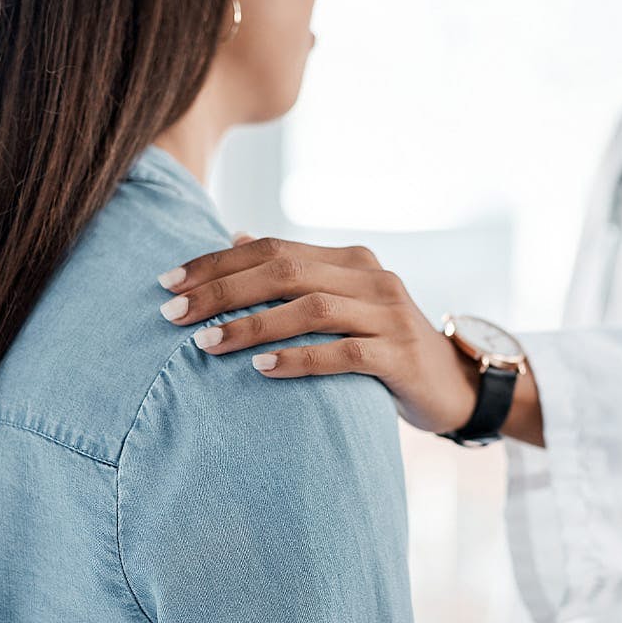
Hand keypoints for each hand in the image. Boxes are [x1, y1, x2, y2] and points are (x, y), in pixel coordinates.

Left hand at [156, 237, 478, 433]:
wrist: (454, 386)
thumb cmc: (385, 347)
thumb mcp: (343, 304)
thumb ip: (297, 275)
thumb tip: (237, 236)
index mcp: (350, 260)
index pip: (272, 248)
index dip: (216, 262)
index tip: (167, 282)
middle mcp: (371, 277)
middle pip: (285, 271)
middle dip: (222, 291)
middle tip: (173, 315)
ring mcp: (390, 314)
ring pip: (311, 308)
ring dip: (252, 325)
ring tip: (206, 344)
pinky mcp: (401, 355)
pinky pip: (344, 352)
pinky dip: (300, 359)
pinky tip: (262, 369)